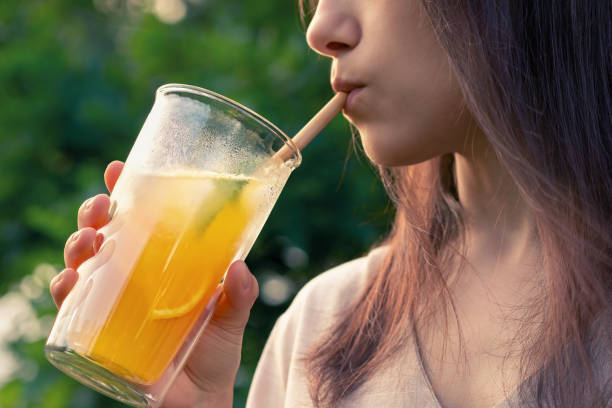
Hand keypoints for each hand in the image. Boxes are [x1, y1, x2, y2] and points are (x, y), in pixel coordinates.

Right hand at [50, 161, 258, 407]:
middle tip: (103, 205)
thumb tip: (239, 268)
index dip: (126, 191)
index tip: (119, 168)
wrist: (201, 400)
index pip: (141, 220)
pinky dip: (64, 290)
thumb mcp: (233, 317)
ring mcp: (113, 303)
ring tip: (90, 241)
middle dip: (96, 213)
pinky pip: (71, 307)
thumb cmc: (215, 351)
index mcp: (163, 264)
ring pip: (83, 263)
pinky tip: (69, 282)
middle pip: (106, 234)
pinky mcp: (98, 332)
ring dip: (78, 244)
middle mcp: (134, 277)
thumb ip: (241, 294)